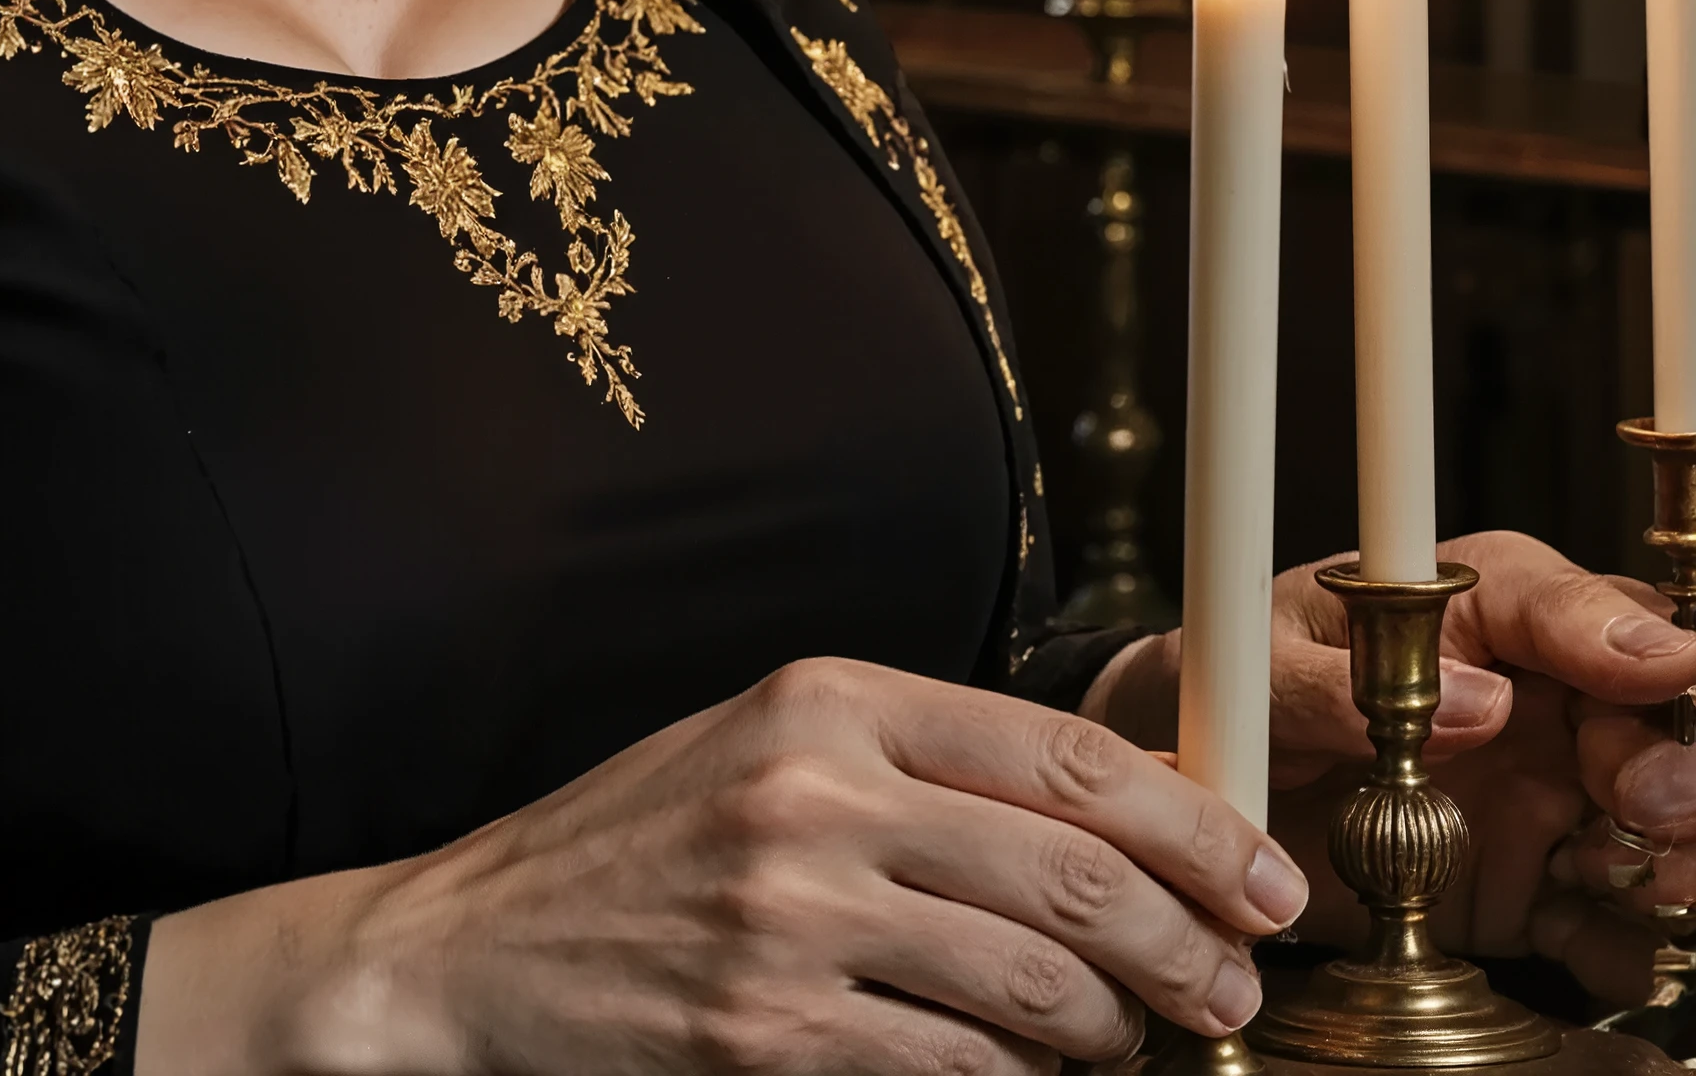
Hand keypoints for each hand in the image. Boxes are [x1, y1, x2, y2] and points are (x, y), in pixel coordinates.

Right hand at [139, 656, 1309, 1075]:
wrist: (472, 954)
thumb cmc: (633, 848)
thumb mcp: (763, 749)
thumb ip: (911, 764)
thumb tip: (1097, 820)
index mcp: (824, 698)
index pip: (1057, 749)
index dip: (1189, 822)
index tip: (1263, 872)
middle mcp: (815, 793)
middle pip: (1067, 867)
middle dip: (1187, 937)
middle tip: (1238, 984)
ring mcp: (790, 919)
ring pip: (1030, 983)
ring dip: (1121, 1030)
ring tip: (1152, 1043)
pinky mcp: (767, 1037)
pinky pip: (952, 1073)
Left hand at [1089, 533, 1695, 1011]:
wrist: (1206, 786)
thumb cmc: (1235, 683)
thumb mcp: (1256, 668)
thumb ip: (1341, 681)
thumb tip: (1478, 698)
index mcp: (1471, 602)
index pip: (1566, 600)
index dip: (1624, 634)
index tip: (1665, 668)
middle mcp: (1531, 692)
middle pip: (1644, 713)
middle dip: (1667, 757)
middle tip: (1645, 800)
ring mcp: (1542, 790)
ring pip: (1650, 817)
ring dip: (1669, 853)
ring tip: (1646, 881)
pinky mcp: (1531, 882)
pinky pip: (1607, 920)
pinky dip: (1624, 942)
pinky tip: (1607, 947)